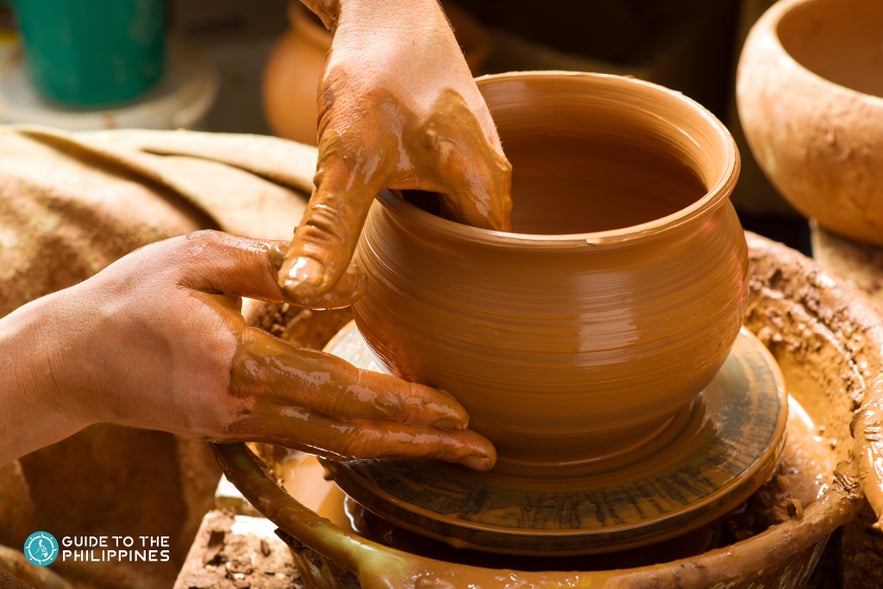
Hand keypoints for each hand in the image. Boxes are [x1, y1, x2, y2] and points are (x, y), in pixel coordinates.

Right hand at [0, 230, 494, 468]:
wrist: (75, 359)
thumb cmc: (132, 299)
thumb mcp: (200, 259)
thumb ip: (272, 267)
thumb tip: (335, 277)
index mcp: (237, 364)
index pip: (336, 388)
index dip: (399, 401)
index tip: (454, 410)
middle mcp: (246, 409)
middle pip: (349, 433)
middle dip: (421, 442)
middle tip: (482, 449)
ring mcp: (242, 427)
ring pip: (336, 443)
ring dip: (400, 446)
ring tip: (455, 449)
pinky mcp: (239, 428)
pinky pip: (312, 436)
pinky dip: (361, 439)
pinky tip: (397, 436)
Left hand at [278, 0, 511, 304]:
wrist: (380, 5)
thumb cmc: (375, 73)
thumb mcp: (347, 159)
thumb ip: (329, 230)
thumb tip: (305, 290)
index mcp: (485, 189)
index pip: (483, 272)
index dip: (448, 295)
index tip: (413, 311)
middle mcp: (490, 176)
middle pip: (467, 250)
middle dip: (429, 269)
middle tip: (387, 285)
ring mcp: (473, 158)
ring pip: (450, 221)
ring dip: (420, 237)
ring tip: (384, 249)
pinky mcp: (450, 145)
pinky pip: (439, 194)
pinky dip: (413, 208)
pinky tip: (384, 206)